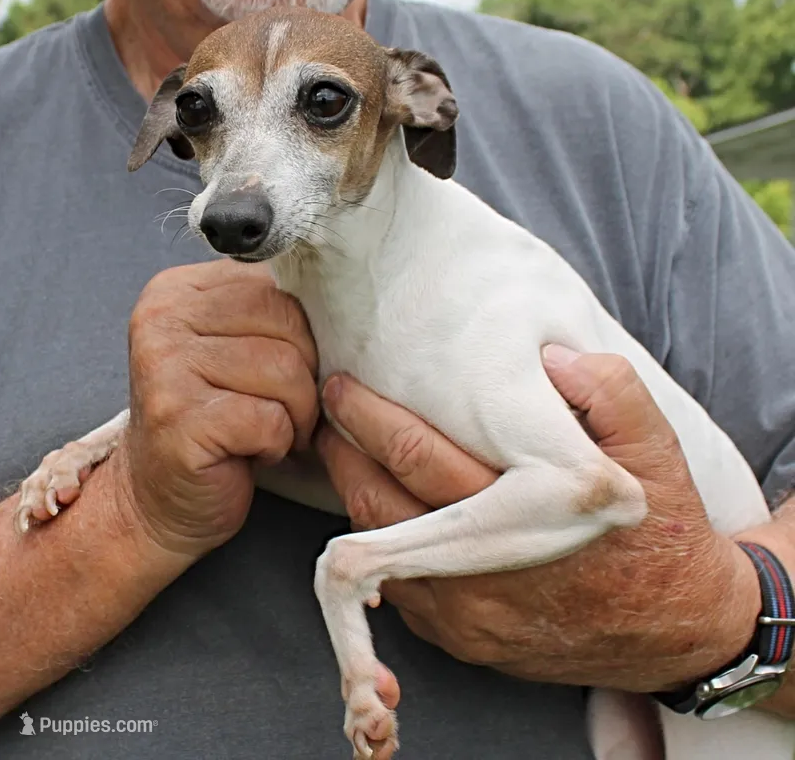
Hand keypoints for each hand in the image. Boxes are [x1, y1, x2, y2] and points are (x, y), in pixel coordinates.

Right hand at [115, 260, 318, 557]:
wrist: (157, 499)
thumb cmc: (210, 424)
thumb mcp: (235, 349)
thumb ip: (268, 315)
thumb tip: (339, 303)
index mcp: (180, 290)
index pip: (278, 284)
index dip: (304, 332)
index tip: (288, 366)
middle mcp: (164, 318)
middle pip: (288, 322)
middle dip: (305, 374)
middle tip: (281, 408)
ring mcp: (165, 366)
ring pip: (287, 369)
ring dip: (296, 414)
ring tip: (268, 431)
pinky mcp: (177, 417)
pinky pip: (270, 418)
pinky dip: (277, 443)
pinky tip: (252, 452)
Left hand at [315, 345, 760, 691]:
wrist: (672, 626)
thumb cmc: (658, 531)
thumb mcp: (654, 449)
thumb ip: (608, 392)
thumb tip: (550, 358)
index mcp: (523, 511)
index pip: (417, 454)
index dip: (368, 417)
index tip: (342, 387)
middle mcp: (483, 571)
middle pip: (380, 500)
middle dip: (343, 450)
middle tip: (328, 414)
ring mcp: (467, 615)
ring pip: (381, 547)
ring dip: (354, 494)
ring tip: (343, 453)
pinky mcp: (464, 641)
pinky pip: (400, 589)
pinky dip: (381, 545)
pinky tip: (382, 510)